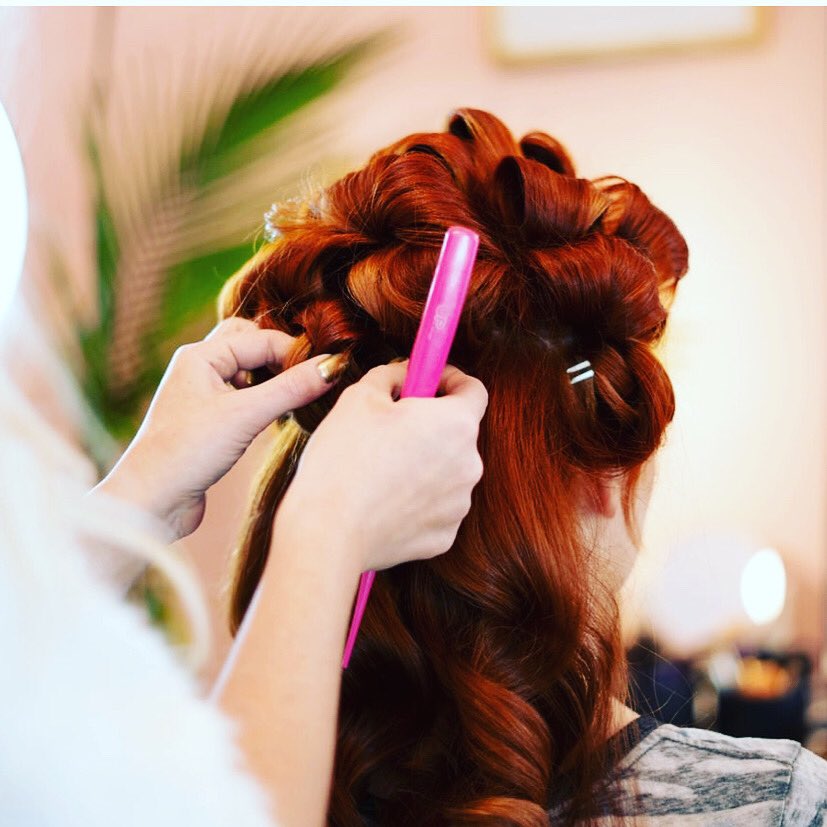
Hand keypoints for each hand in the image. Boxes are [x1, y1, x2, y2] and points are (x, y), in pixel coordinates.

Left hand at [93, 317, 343, 540]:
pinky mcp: (207, 420)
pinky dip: (263, 399)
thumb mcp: (246, 415)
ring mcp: (201, 394)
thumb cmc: (188, 452)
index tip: (328, 370)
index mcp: (200, 355)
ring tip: (293, 397)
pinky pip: (243, 395)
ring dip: (272, 379)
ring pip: (248, 370)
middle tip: (307, 378)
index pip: (262, 338)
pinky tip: (275, 417)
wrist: (152, 501)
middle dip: (281, 357)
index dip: (296, 353)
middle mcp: (198, 368)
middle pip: (251, 344)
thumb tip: (333, 366)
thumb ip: (291, 388)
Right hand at [273, 361, 487, 575]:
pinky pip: (435, 507)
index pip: (474, 390)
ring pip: (446, 472)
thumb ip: (392, 375)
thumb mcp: (359, 395)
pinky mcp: (444, 536)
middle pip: (457, 433)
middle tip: (389, 428)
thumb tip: (404, 375)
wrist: (327, 531)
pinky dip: (416, 500)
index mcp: (456, 424)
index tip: (428, 382)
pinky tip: (384, 500)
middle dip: (429, 425)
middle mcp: (470, 465)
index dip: (451, 380)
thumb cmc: (342, 459)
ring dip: (424, 464)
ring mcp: (459, 505)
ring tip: (380, 469)